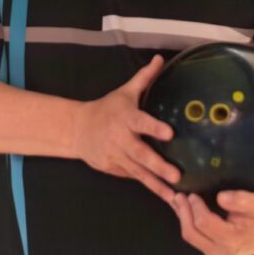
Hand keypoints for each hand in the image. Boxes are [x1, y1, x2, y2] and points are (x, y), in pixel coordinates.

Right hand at [73, 55, 179, 200]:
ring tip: (174, 195)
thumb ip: (145, 78)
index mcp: (125, 117)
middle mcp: (120, 138)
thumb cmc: (108, 108)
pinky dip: (146, 185)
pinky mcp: (112, 168)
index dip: (154, 128)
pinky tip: (163, 195)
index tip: (170, 133)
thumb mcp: (125, 92)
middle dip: (158, 166)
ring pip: (137, 172)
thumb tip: (161, 59)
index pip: (141, 122)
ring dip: (155, 184)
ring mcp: (115, 156)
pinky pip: (131, 177)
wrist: (77, 129)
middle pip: (140, 154)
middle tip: (176, 175)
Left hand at [171, 190, 253, 254]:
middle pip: (192, 233)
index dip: (195, 207)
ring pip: (191, 237)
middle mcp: (221, 253)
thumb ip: (241, 200)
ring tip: (178, 201)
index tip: (193, 194)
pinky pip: (194, 239)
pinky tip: (185, 211)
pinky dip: (188, 224)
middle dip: (183, 213)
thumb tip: (221, 198)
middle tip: (178, 196)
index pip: (204, 223)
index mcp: (232, 240)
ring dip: (183, 218)